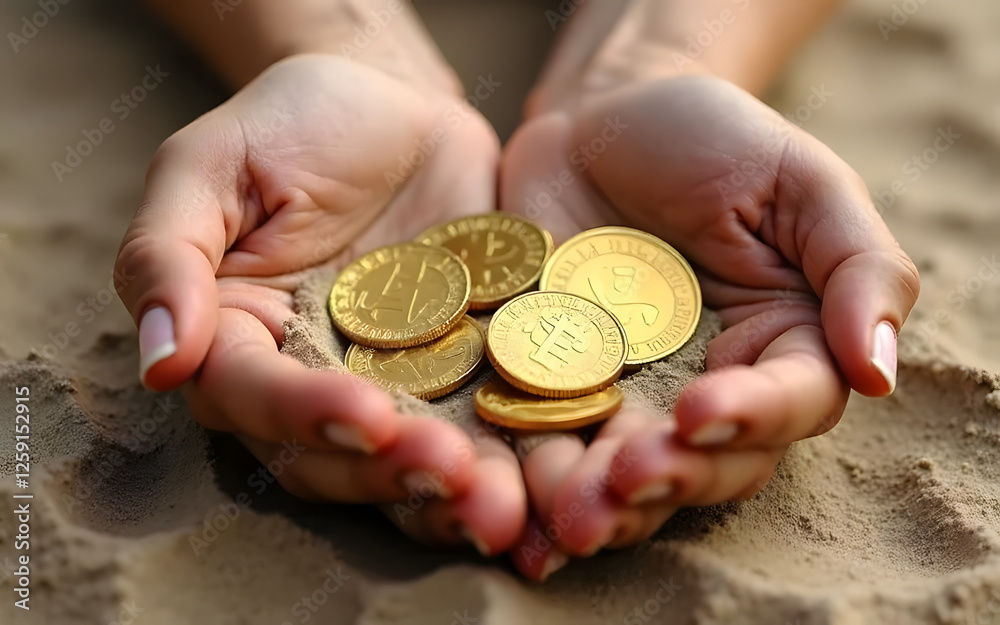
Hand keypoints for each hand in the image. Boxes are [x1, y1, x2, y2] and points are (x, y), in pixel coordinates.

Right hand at [114, 54, 524, 553]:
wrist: (400, 106)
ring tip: (505, 503)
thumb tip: (160, 361)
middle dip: (392, 474)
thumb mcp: (212, 164)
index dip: (304, 416)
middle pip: (336, 458)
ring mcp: (396, 385)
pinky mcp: (467, 375)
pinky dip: (516, 457)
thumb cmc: (292, 123)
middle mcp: (313, 382)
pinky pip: (487, 426)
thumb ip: (169, 255)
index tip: (366, 418)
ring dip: (456, 492)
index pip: (255, 399)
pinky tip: (554, 471)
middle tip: (453, 473)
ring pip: (411, 462)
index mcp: (239, 341)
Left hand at [500, 72, 918, 577]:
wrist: (595, 121)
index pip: (790, 402)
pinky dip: (532, 474)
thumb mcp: (801, 181)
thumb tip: (880, 371)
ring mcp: (626, 394)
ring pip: (625, 472)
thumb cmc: (712, 138)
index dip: (754, 416)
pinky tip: (513, 501)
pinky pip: (545, 441)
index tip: (706, 409)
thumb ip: (857, 268)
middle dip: (671, 477)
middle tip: (628, 479)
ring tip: (570, 516)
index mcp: (782, 345)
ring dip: (601, 501)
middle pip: (707, 463)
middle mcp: (708, 387)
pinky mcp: (551, 389)